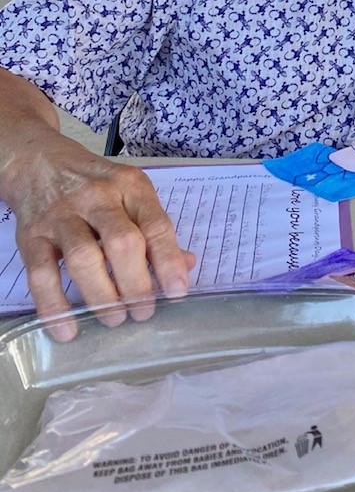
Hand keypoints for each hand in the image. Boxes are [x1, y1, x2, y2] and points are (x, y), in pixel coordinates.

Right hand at [4, 132, 193, 339]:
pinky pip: (42, 275)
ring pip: (84, 259)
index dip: (168, 261)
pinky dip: (54, 306)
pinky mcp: (32, 235)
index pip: (155, 224)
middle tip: (143, 312)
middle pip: (121, 243)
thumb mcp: (130, 193)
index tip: (177, 292)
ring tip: (115, 319)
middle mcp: (97, 196)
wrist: (40, 163)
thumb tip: (186, 265)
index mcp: (130, 185)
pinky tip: (68, 328)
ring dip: (102, 297)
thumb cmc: (95, 184)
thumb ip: (155, 228)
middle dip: (136, 285)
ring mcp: (61, 215)